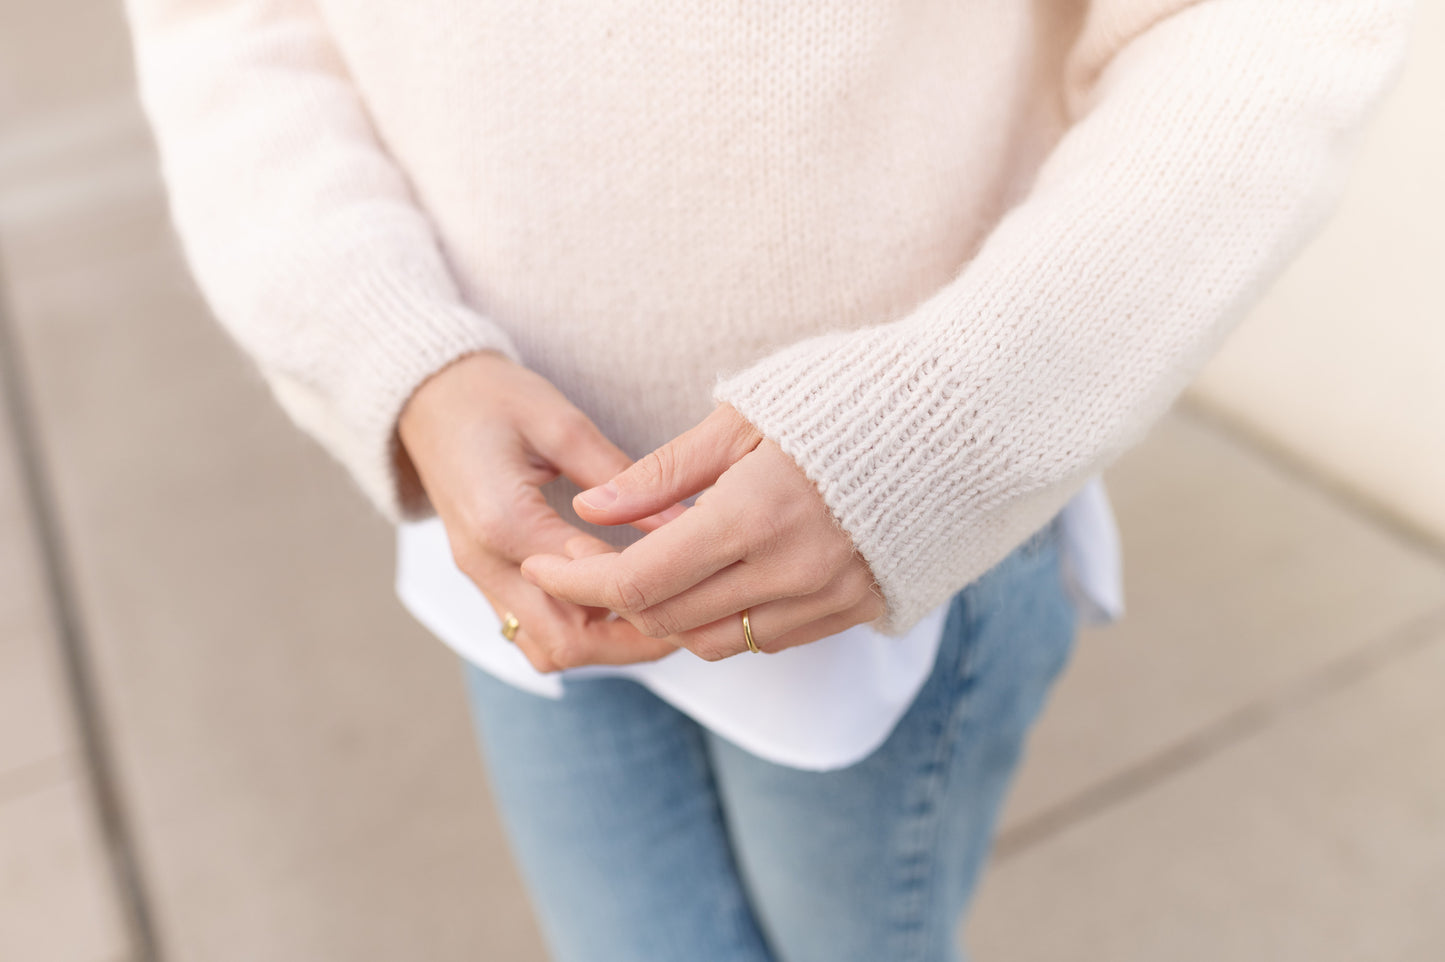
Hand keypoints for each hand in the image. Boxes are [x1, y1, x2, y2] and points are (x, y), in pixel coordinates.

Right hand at [397, 350, 680, 671]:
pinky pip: (529, 632)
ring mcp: (480, 577)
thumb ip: (620, 477)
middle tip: (684, 620)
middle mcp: (486, 562)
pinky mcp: (483, 578)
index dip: (643, 596)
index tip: (692, 584)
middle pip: (564, 643)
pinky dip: (576, 633)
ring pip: (544, 650)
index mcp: (504, 521)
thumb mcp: (561, 423)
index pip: (586, 587)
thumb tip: (683, 520)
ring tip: (654, 617)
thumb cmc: (489, 397)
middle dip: (629, 645)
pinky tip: (615, 607)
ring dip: (602, 647)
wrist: (426, 397)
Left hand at [520, 404, 884, 660]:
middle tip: (586, 568)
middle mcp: (791, 570)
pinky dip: (722, 621)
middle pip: (667, 618)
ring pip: (713, 641)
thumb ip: (662, 474)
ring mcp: (827, 598)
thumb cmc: (843, 401)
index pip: (639, 578)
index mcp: (754, 514)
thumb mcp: (742, 420)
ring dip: (665, 618)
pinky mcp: (854, 610)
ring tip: (646, 577)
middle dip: (612, 601)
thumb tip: (590, 507)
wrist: (957, 423)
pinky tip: (711, 582)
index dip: (578, 580)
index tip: (541, 564)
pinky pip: (765, 639)